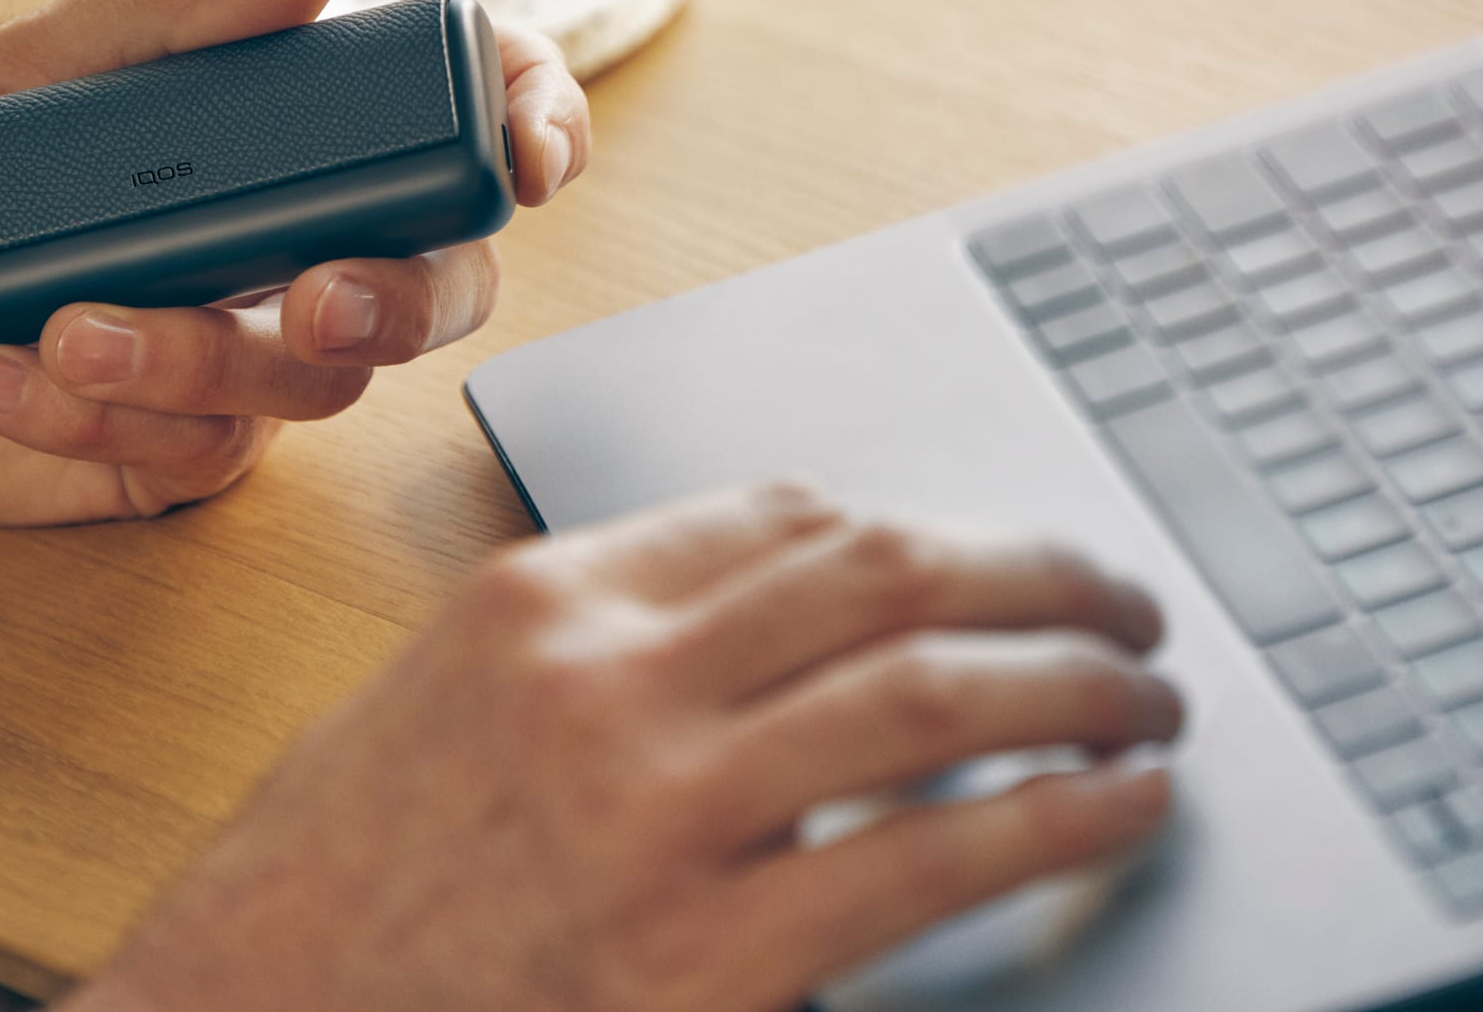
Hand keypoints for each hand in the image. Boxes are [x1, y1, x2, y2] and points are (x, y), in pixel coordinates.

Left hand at [0, 0, 589, 521]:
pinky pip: (202, 447)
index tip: (531, 159)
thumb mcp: (53, 53)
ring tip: (66, 325)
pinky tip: (1, 371)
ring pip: (315, 384)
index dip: (537, 133)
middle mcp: (306, 247)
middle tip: (316, 295)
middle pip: (438, 288)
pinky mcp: (185, 438)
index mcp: (304, 142)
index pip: (464, 130)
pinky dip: (102, 413)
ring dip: (201, 357)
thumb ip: (184, 3)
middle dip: (401, 301)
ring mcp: (254, 350)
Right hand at [65, 485, 1181, 1011]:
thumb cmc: (335, 885)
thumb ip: (607, 635)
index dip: (919, 537)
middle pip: (884, 571)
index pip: (784, 516)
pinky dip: (1057, 814)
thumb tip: (784, 602)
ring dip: (1075, 676)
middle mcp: (605, 684)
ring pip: (930, 691)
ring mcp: (658, 819)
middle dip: (1037, 571)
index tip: (982, 568)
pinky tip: (1118, 800)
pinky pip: (932, 861)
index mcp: (542, 604)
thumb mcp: (444, 700)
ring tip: (1146, 687)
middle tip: (1122, 595)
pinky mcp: (707, 965)